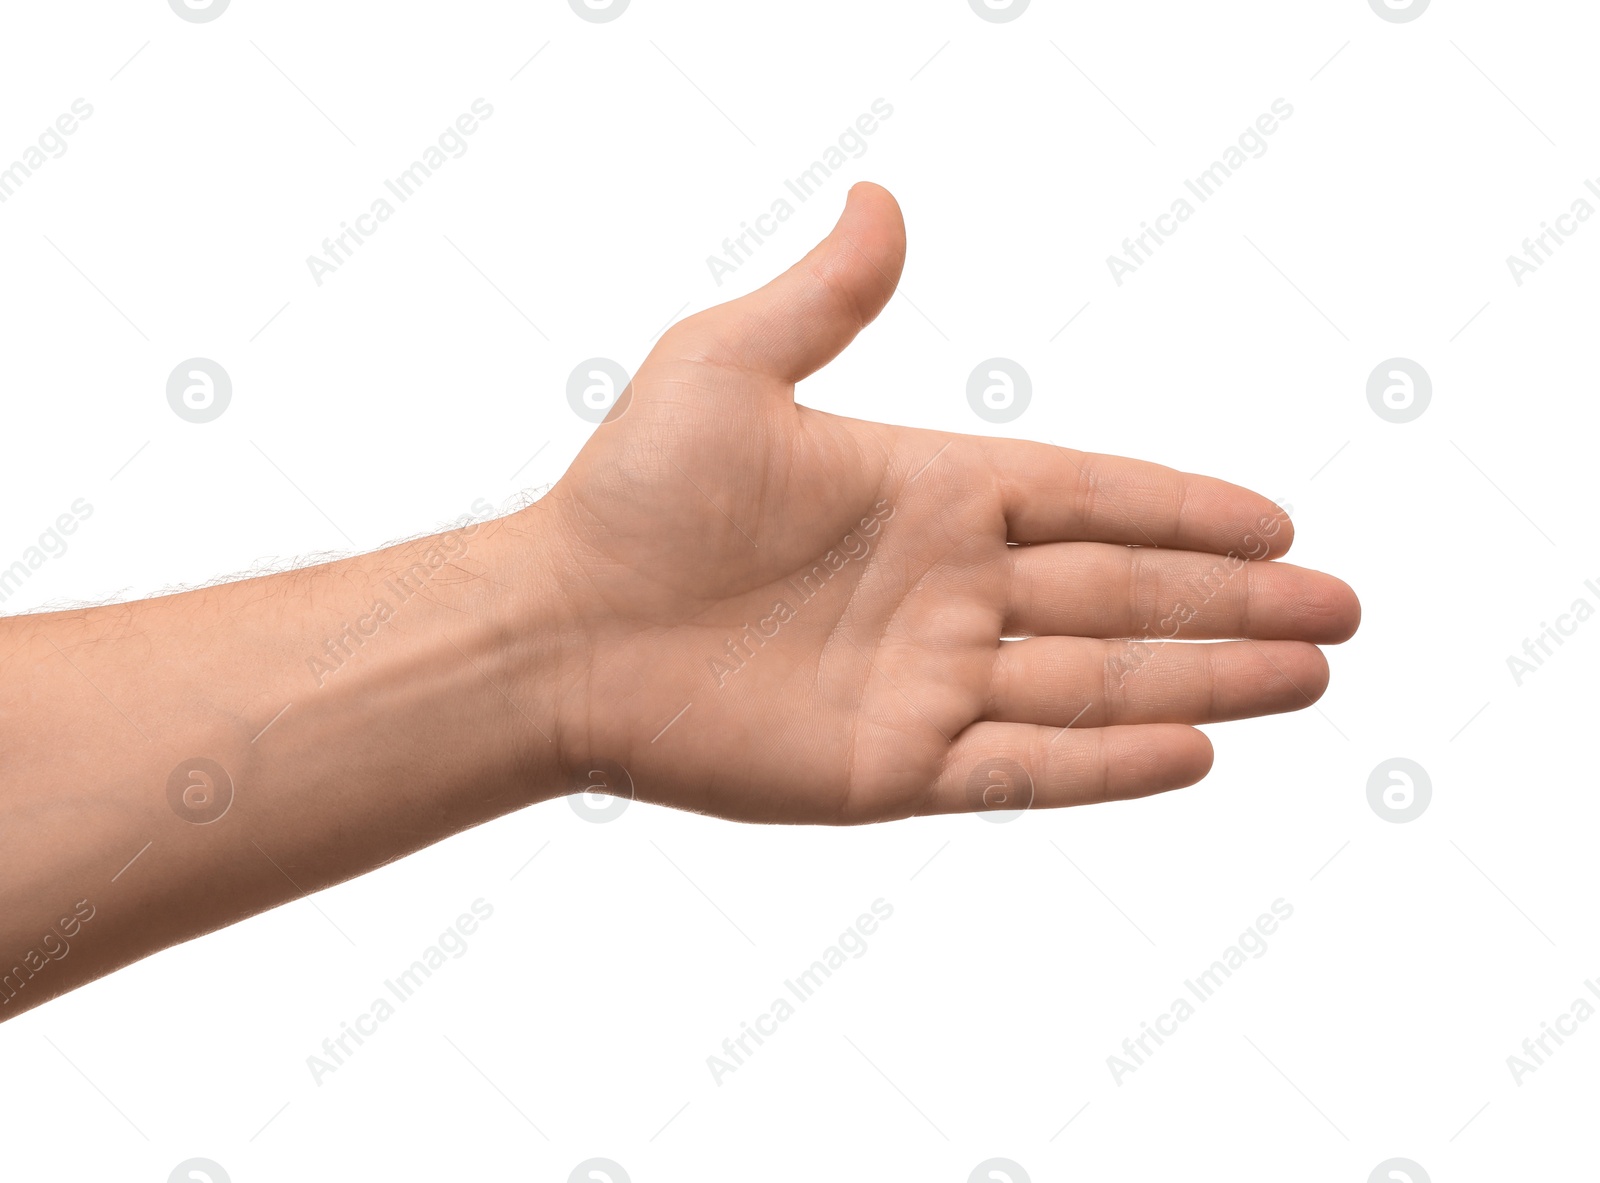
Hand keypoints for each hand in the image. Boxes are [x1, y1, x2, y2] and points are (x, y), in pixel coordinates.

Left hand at [537, 183, 1360, 823]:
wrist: (554, 632)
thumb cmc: (630, 497)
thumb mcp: (725, 368)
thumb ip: (822, 300)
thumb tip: (883, 203)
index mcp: (928, 493)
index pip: (1090, 502)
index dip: (1184, 511)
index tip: (1278, 517)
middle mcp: (946, 590)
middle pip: (1122, 596)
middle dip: (1233, 601)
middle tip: (1338, 607)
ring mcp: (928, 683)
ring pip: (1098, 682)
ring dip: (1207, 677)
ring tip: (1307, 674)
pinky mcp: (895, 769)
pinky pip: (1027, 766)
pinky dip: (1113, 763)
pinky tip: (1198, 749)